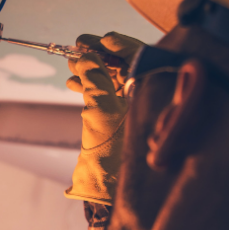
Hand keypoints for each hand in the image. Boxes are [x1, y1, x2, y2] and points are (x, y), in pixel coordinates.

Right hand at [65, 32, 143, 204]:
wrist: (105, 190)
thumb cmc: (110, 154)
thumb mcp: (100, 110)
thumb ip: (95, 78)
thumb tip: (88, 55)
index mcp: (157, 95)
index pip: (143, 58)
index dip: (120, 45)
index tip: (99, 39)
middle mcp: (153, 100)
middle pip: (130, 67)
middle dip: (102, 55)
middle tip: (79, 46)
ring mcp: (140, 112)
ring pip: (118, 81)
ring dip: (94, 70)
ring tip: (71, 64)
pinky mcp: (125, 122)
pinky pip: (111, 96)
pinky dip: (94, 87)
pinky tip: (73, 82)